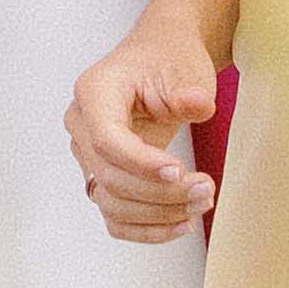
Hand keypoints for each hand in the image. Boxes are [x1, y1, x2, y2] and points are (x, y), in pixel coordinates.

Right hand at [68, 0, 230, 239]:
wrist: (162, 58)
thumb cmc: (169, 60)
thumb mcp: (185, 69)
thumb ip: (189, 91)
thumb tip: (196, 105)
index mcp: (94, 92)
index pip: (106, 140)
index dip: (140, 163)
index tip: (179, 170)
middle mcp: (82, 125)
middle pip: (110, 177)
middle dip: (161, 192)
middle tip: (206, 188)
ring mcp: (88, 155)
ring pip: (112, 203)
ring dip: (159, 213)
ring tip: (202, 202)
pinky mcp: (104, 176)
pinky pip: (116, 216)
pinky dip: (147, 229)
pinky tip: (182, 224)